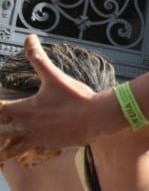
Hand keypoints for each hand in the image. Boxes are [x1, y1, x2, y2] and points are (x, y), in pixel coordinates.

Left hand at [0, 34, 100, 164]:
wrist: (97, 117)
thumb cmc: (76, 97)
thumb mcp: (55, 76)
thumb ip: (38, 57)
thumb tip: (29, 37)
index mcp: (24, 109)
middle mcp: (27, 125)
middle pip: (0, 132)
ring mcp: (37, 137)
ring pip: (10, 148)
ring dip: (2, 147)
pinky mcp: (48, 144)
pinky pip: (27, 151)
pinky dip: (18, 151)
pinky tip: (16, 152)